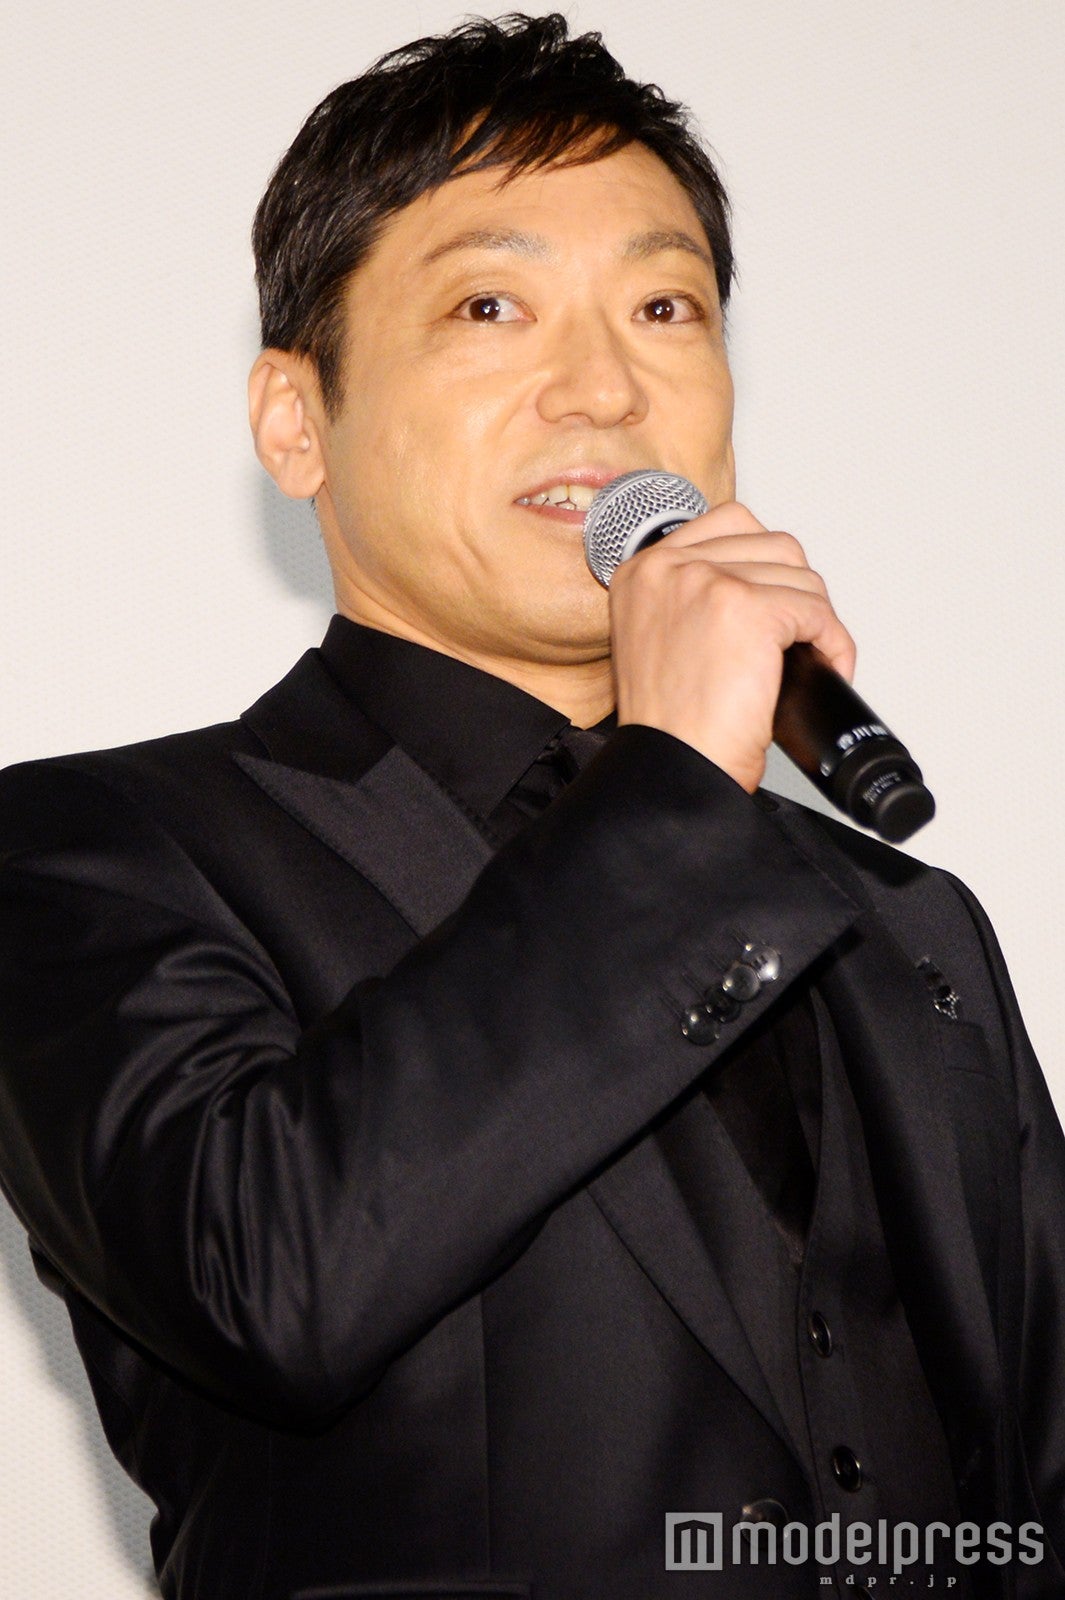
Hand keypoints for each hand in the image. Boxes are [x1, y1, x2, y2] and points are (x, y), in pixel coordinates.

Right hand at [609, 501, 855, 793]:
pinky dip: (832, 643)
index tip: (773, 600)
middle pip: (772, 544)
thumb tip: (753, 586)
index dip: (765, 563)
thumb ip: (690, 600)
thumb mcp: (657, 641)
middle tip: (794, 634)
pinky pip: (816, 612)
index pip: (729, 524)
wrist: (674, 767)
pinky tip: (823, 667)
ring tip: (806, 656)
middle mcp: (670, 568)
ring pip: (800, 575)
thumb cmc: (669, 726)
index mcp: (643, 572)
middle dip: (795, 590)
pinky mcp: (749, 610)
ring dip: (815, 618)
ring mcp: (709, 583)